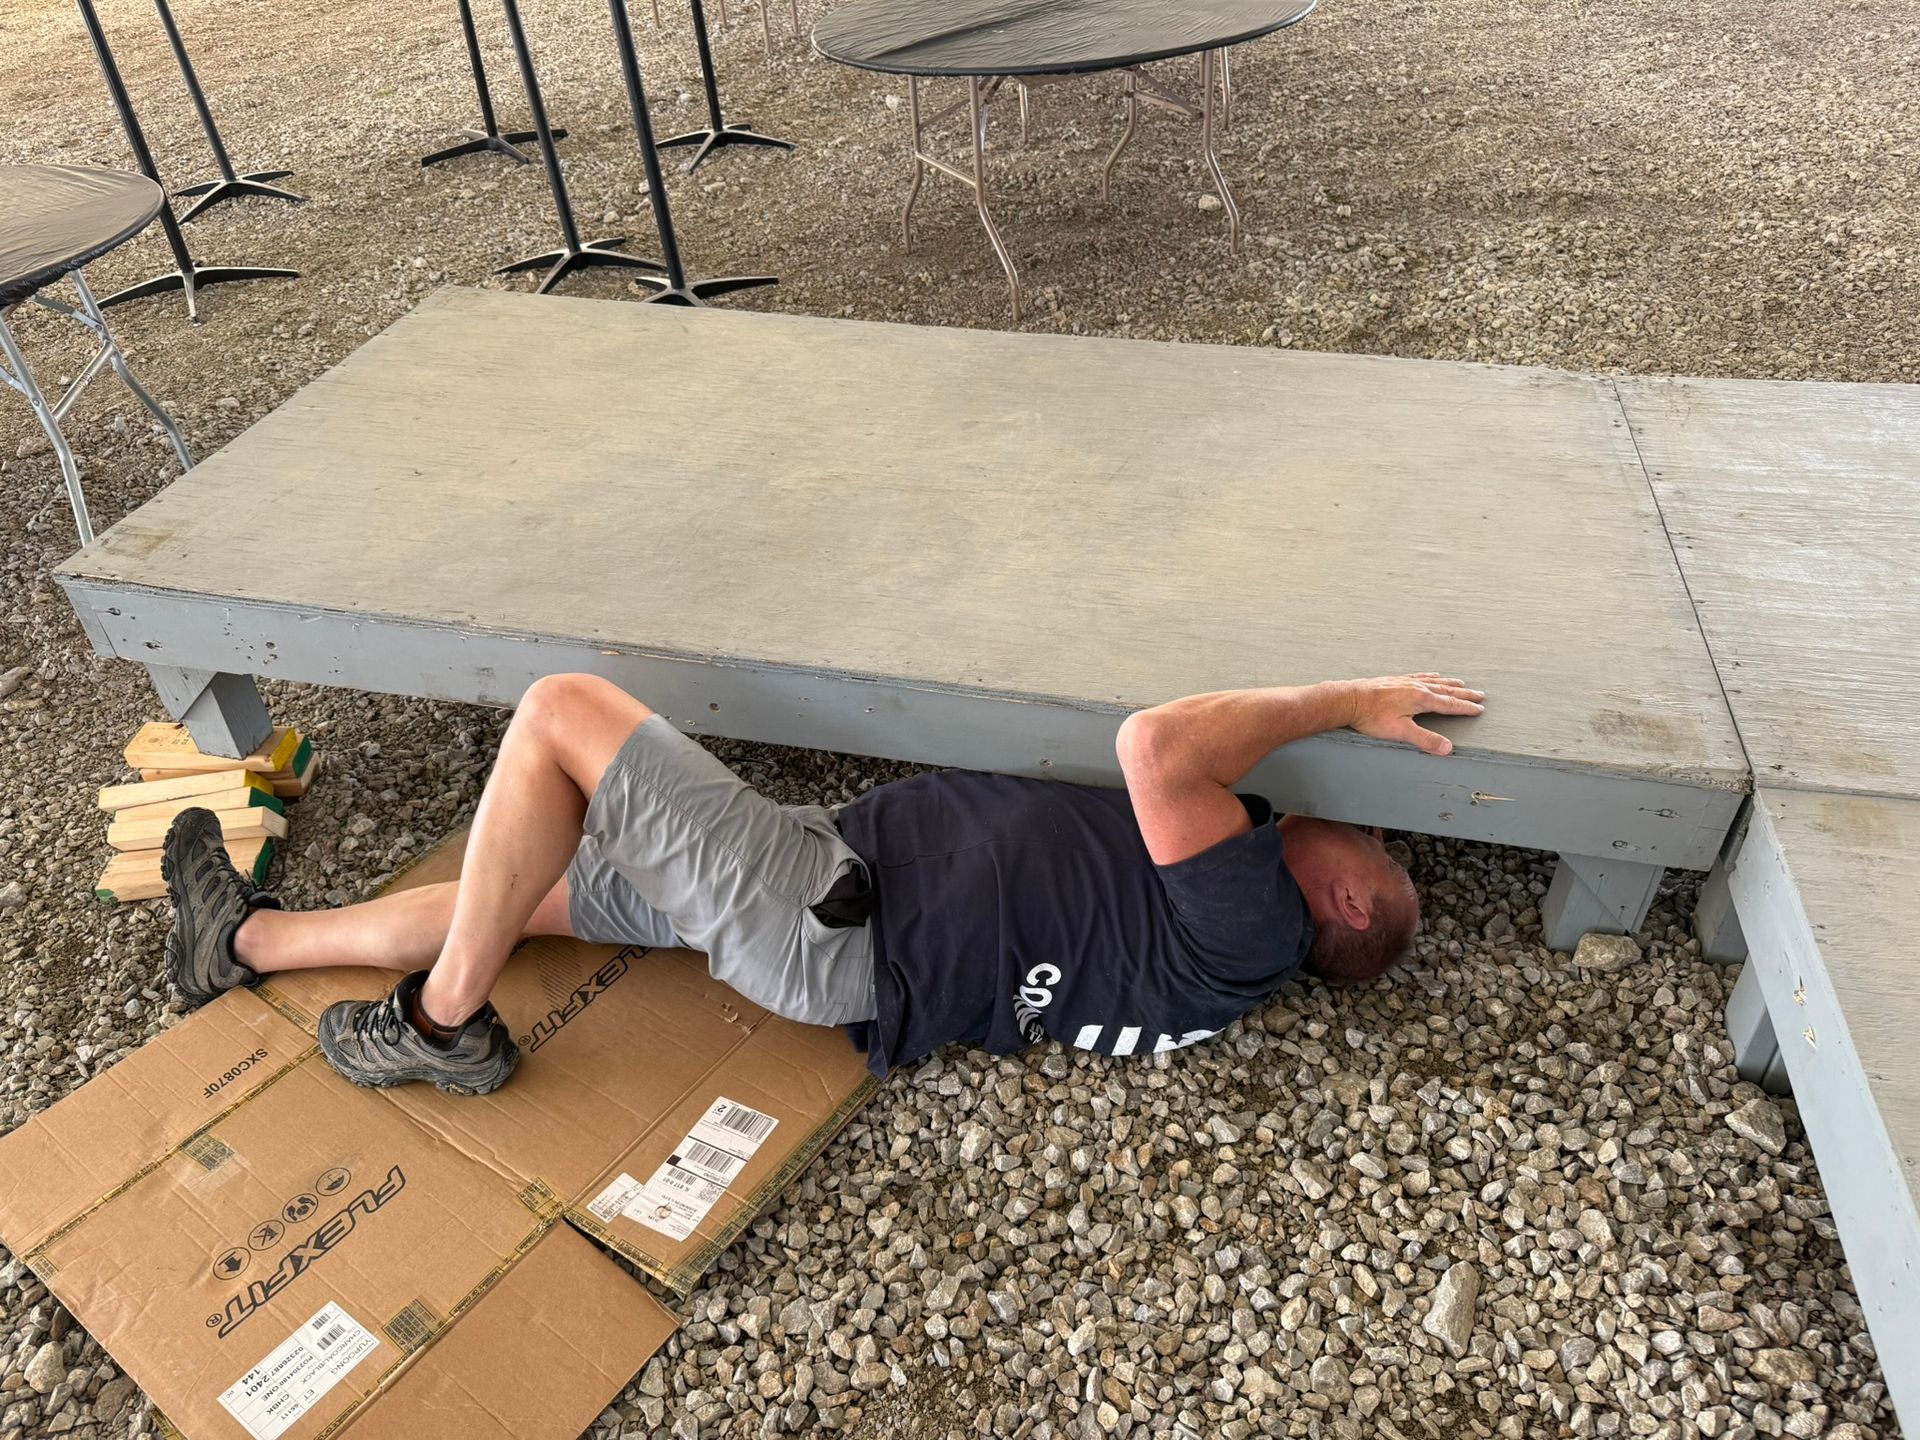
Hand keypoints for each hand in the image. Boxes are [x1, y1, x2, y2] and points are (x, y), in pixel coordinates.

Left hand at [1346, 674, 1485, 755]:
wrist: (1350, 699)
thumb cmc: (1372, 716)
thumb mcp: (1401, 732)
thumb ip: (1425, 740)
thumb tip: (1448, 748)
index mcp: (1421, 699)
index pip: (1450, 705)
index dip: (1466, 708)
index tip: (1480, 709)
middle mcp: (1417, 687)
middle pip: (1446, 691)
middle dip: (1464, 694)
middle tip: (1480, 694)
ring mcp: (1406, 682)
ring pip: (1434, 682)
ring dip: (1450, 684)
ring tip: (1462, 684)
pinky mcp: (1396, 680)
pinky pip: (1419, 676)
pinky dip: (1431, 677)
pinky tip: (1433, 676)